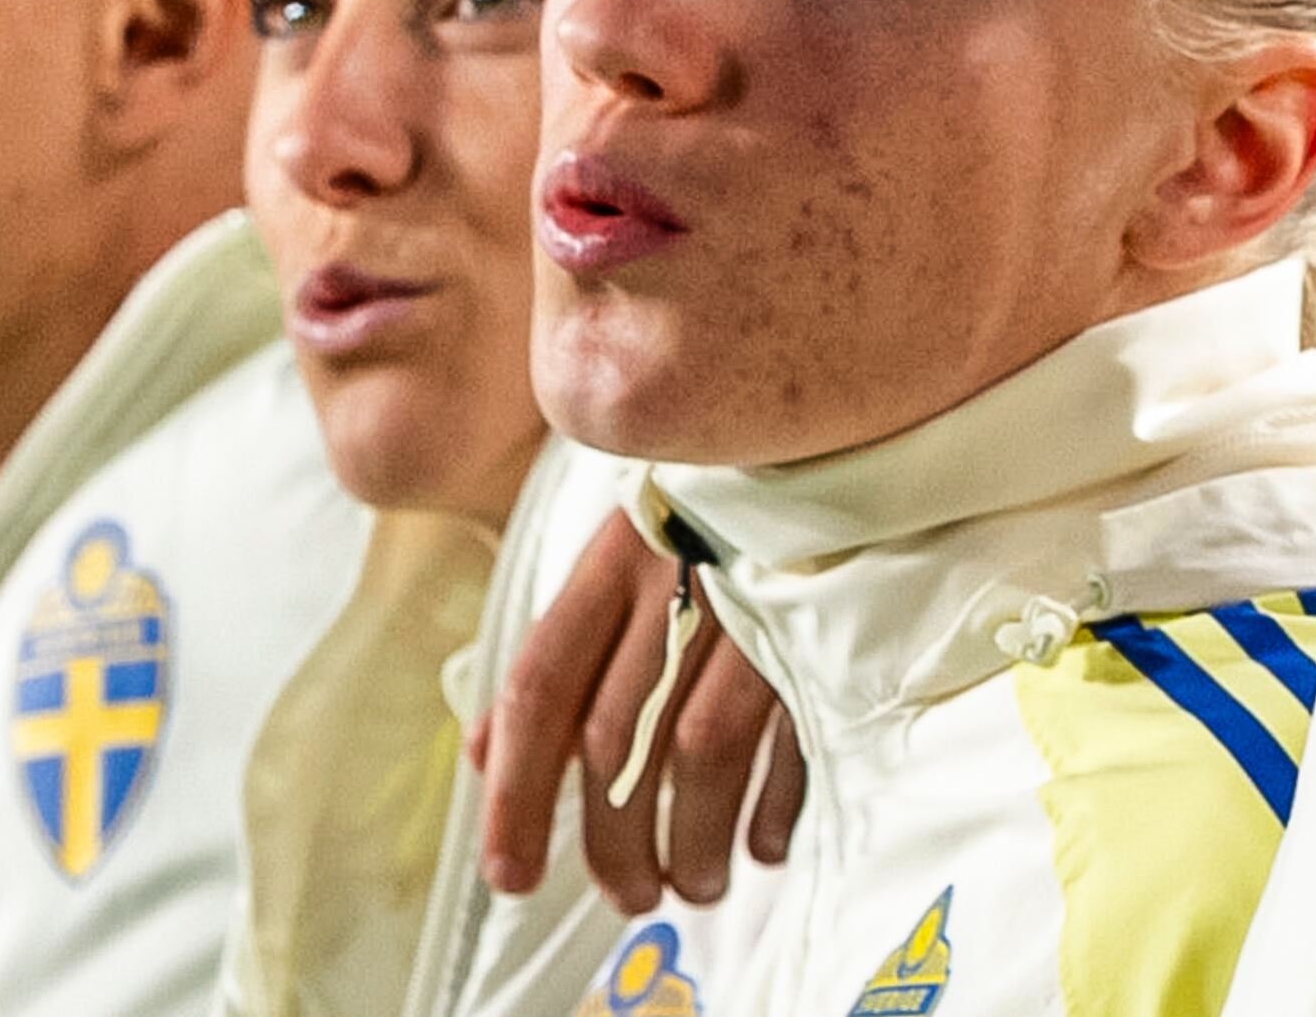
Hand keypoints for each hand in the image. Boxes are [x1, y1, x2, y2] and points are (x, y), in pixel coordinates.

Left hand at [473, 512, 803, 908]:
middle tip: (625, 893)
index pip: (540, 686)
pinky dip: (772, 807)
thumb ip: (557, 647)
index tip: (508, 874)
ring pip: (701, 753)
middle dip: (612, 843)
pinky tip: (761, 841)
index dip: (514, 791)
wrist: (834, 422)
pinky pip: (791, 736)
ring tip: (694, 882)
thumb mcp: (621, 549)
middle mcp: (674, 583)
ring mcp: (755, 604)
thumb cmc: (716, 501)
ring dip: (692, 842)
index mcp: (614, 557)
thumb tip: (481, 752)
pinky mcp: (829, 620)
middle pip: (617, 740)